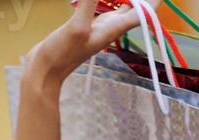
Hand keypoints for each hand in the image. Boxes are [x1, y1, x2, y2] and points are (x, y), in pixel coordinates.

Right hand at [24, 0, 142, 84]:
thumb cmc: (61, 55)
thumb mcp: (76, 27)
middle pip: (135, 6)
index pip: (144, 12)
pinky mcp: (85, 23)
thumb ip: (89, 3)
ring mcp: (98, 25)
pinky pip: (101, 5)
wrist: (44, 72)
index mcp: (114, 27)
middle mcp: (110, 26)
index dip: (153, 0)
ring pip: (119, 5)